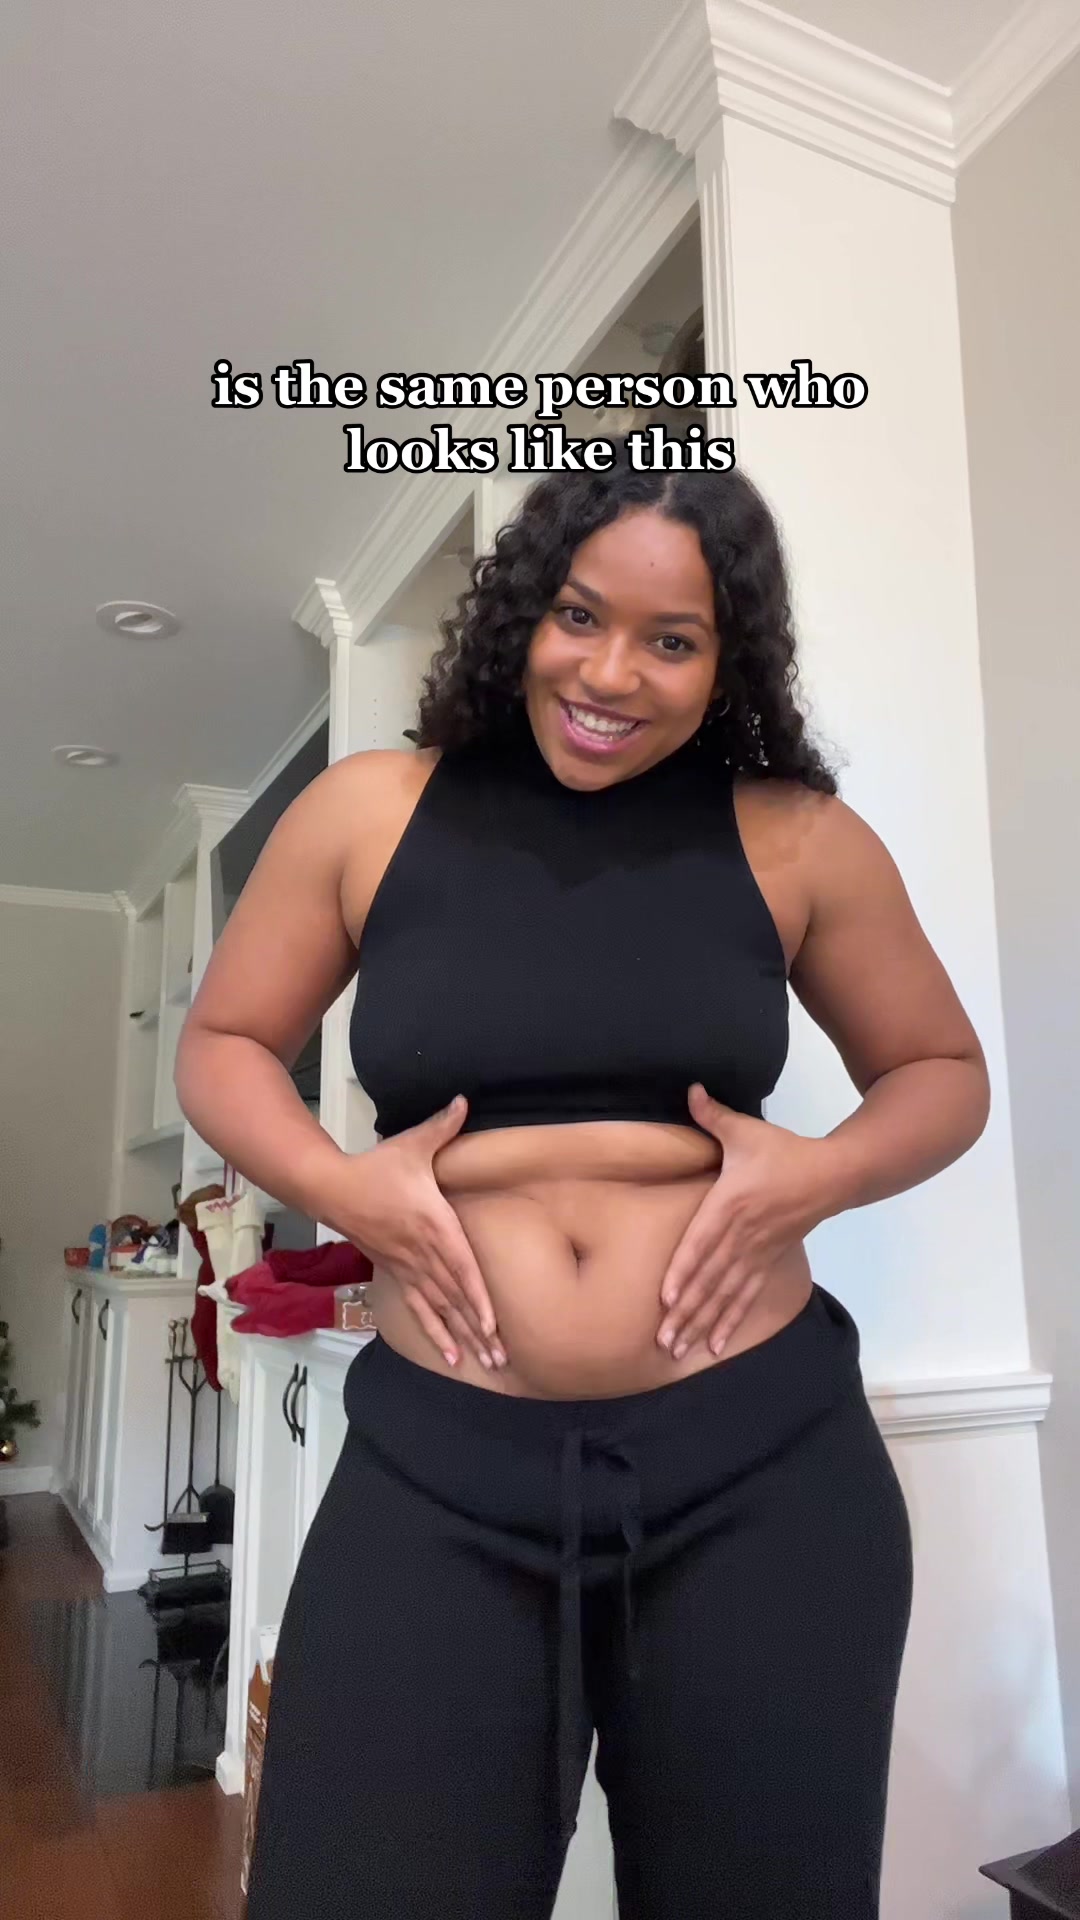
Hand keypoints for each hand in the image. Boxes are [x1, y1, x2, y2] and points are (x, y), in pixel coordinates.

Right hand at [320, 1096, 505, 1370]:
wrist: (333, 1188)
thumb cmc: (378, 1167)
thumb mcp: (412, 1144)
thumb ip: (443, 1125)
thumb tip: (465, 1100)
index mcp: (432, 1224)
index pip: (459, 1266)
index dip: (476, 1297)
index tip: (493, 1324)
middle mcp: (422, 1252)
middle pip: (454, 1297)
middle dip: (479, 1329)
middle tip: (503, 1359)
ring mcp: (408, 1267)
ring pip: (440, 1309)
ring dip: (463, 1337)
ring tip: (487, 1363)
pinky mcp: (396, 1273)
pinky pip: (420, 1309)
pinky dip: (437, 1333)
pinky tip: (453, 1356)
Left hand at [656, 1084, 836, 1361]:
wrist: (834, 1174)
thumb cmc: (784, 1152)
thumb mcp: (747, 1130)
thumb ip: (714, 1114)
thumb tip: (689, 1089)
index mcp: (731, 1204)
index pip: (702, 1242)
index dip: (684, 1271)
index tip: (666, 1298)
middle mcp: (742, 1235)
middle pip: (710, 1279)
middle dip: (687, 1312)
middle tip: (663, 1341)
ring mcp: (758, 1253)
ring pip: (726, 1295)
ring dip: (703, 1324)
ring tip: (680, 1350)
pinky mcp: (770, 1261)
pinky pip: (747, 1297)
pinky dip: (731, 1321)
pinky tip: (716, 1345)